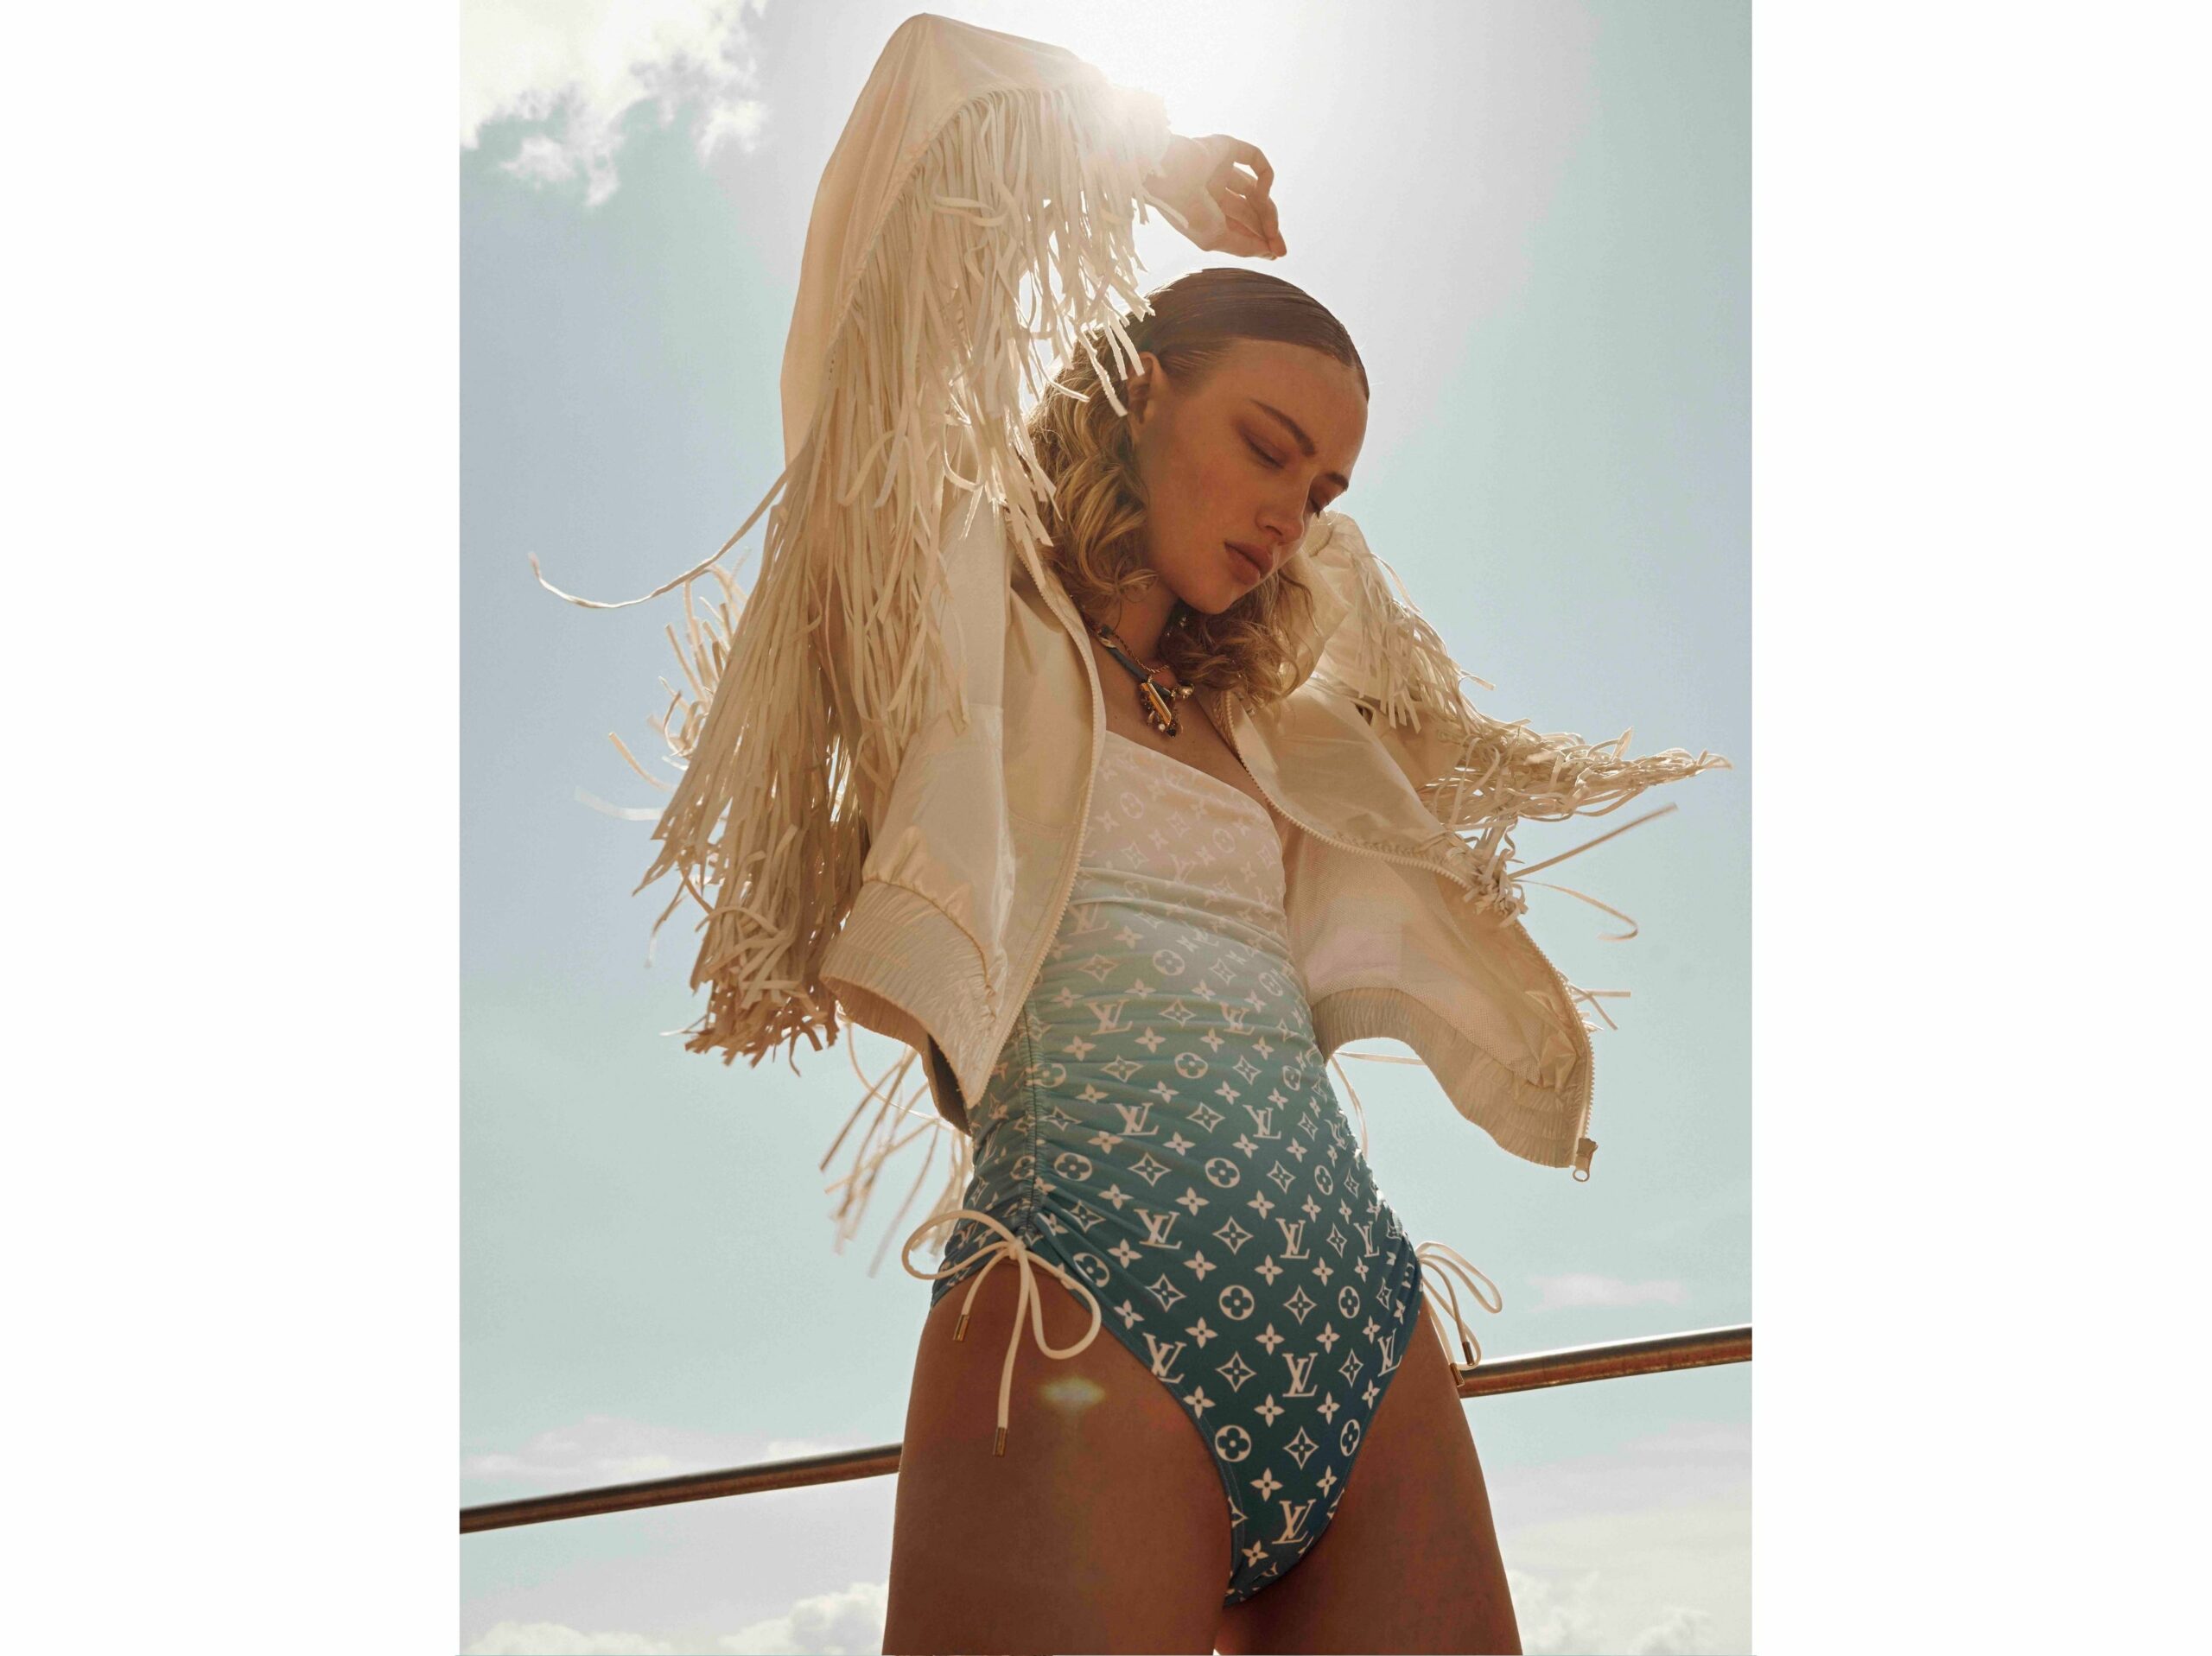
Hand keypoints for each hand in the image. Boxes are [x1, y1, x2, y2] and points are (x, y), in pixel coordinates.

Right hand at [1146, 133, 1285, 258]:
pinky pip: (1255, 159)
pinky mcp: (1227, 147)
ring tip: (1272, 229)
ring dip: (1267, 211)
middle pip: (1248, 211)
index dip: (1257, 239)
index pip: (1238, 226)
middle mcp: (1212, 190)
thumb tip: (1271, 253)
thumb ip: (1244, 247)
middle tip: (1281, 247)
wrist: (1170, 173)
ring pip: (1254, 190)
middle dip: (1267, 229)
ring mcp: (1220, 168)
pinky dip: (1265, 176)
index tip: (1276, 253)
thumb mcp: (1215, 238)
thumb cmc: (1186, 210)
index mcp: (1204, 211)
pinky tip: (1262, 194)